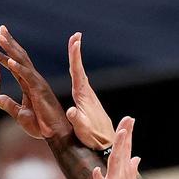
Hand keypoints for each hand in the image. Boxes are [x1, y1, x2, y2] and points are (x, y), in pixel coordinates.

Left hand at [0, 25, 72, 140]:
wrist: (56, 133)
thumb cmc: (41, 125)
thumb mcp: (20, 114)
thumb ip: (9, 105)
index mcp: (29, 84)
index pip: (15, 65)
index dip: (5, 53)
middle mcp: (34, 80)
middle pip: (20, 57)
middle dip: (10, 43)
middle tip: (1, 29)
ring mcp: (38, 84)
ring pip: (23, 62)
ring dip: (11, 50)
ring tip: (1, 38)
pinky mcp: (40, 91)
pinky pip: (27, 77)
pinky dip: (18, 68)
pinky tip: (9, 61)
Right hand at [66, 32, 114, 150]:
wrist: (107, 144)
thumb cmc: (93, 138)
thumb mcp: (83, 130)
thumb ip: (77, 120)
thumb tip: (71, 110)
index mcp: (83, 96)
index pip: (78, 73)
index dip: (76, 57)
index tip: (75, 41)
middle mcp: (87, 93)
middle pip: (79, 69)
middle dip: (76, 52)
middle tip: (75, 35)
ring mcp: (88, 97)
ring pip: (80, 74)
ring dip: (76, 59)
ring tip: (74, 44)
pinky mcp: (87, 101)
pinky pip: (79, 81)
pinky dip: (76, 71)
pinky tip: (75, 69)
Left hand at [90, 116, 141, 178]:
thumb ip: (131, 170)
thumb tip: (136, 158)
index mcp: (124, 172)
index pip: (127, 149)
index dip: (128, 134)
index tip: (130, 119)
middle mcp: (121, 176)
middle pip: (122, 152)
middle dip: (124, 136)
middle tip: (127, 120)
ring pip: (115, 164)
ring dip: (117, 149)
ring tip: (119, 135)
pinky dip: (99, 178)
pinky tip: (97, 169)